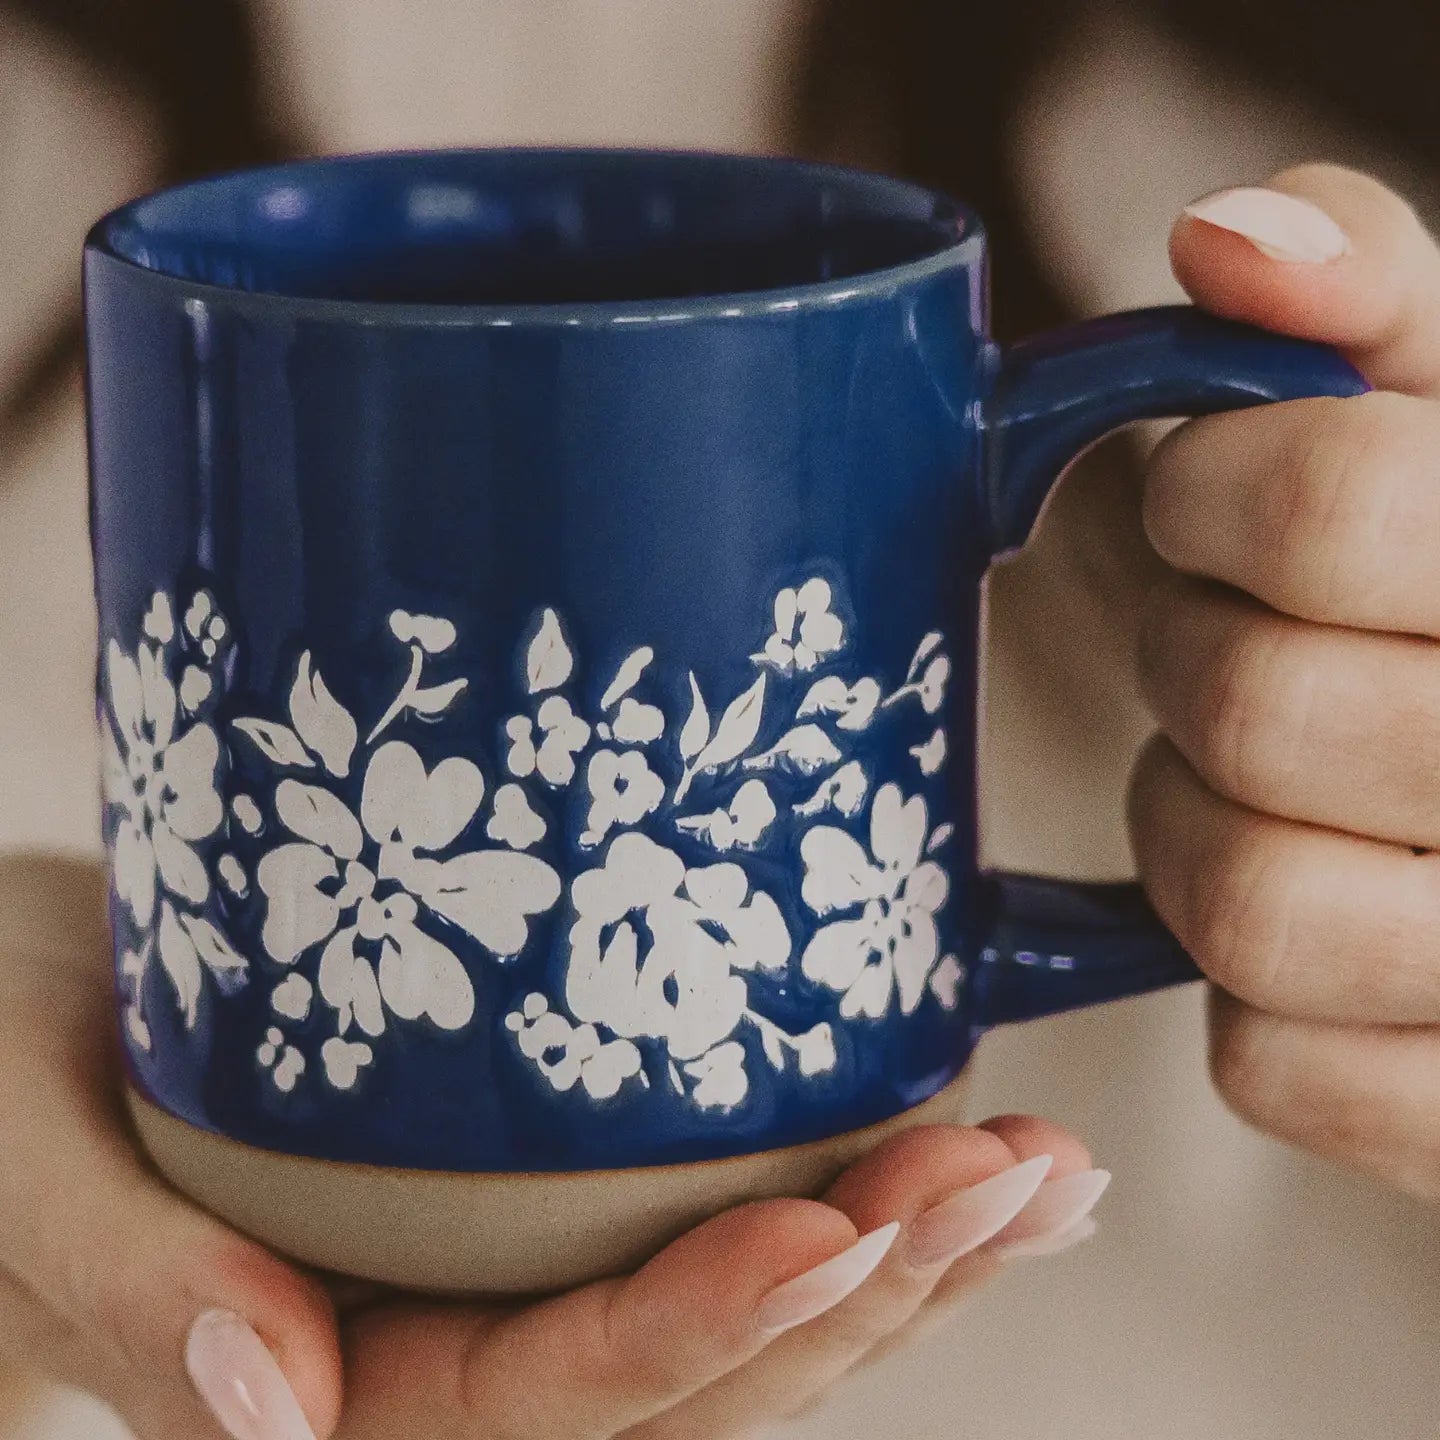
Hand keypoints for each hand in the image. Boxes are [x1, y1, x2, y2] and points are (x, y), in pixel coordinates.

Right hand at [0, 855, 1103, 1439]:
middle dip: (871, 1282)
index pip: (551, 1403)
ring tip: (1040, 1170)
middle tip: (1009, 1173)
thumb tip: (262, 1395)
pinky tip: (967, 1157)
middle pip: (696, 1373)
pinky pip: (720, 1228)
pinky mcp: (544, 1207)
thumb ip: (112, 1291)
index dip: (700, 1328)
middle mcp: (449, 1365)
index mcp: (334, 1398)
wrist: (31, 1018)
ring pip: (743, 1316)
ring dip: (908, 1251)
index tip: (839, 1226)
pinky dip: (857, 1199)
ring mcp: (509, 1290)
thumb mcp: (10, 1165)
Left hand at [1130, 165, 1439, 1198]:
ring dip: (1197, 829)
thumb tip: (1224, 242)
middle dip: (1192, 655)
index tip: (1209, 489)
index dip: (1207, 490)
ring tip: (1262, 781)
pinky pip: (1265, 1062)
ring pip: (1237, 902)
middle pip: (1246, 707)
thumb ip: (1379, 298)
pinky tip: (1334, 910)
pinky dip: (1256, 992)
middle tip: (1237, 637)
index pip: (1320, 505)